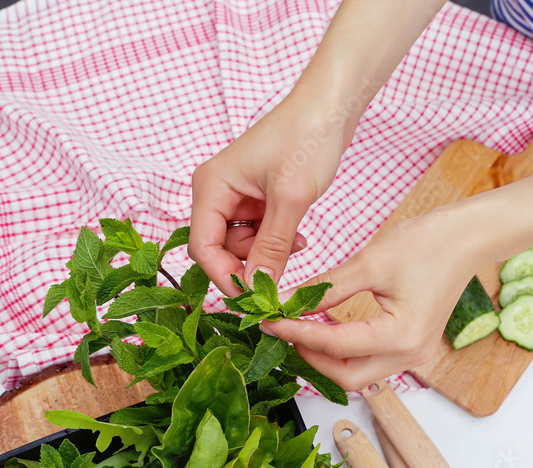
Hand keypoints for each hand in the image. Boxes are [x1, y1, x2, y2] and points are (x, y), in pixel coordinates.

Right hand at [188, 93, 347, 294]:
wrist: (330, 106)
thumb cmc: (306, 139)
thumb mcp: (290, 198)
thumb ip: (272, 245)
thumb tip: (256, 286)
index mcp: (210, 187)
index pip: (202, 247)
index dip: (224, 275)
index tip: (253, 296)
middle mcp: (216, 191)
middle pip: (220, 249)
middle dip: (250, 263)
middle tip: (281, 273)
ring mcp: (236, 194)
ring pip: (242, 244)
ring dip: (268, 252)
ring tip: (297, 243)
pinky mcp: (257, 196)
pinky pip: (258, 232)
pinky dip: (276, 240)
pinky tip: (298, 236)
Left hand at [261, 213, 479, 391]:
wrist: (468, 239)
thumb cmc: (428, 243)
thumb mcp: (369, 262)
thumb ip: (326, 288)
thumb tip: (287, 303)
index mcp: (401, 336)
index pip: (336, 346)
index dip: (298, 334)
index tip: (270, 322)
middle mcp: (410, 355)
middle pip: (347, 377)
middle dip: (311, 358)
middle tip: (283, 331)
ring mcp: (414, 354)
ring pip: (358, 374)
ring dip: (326, 358)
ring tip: (299, 330)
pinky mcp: (412, 346)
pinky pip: (370, 360)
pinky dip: (344, 351)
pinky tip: (325, 329)